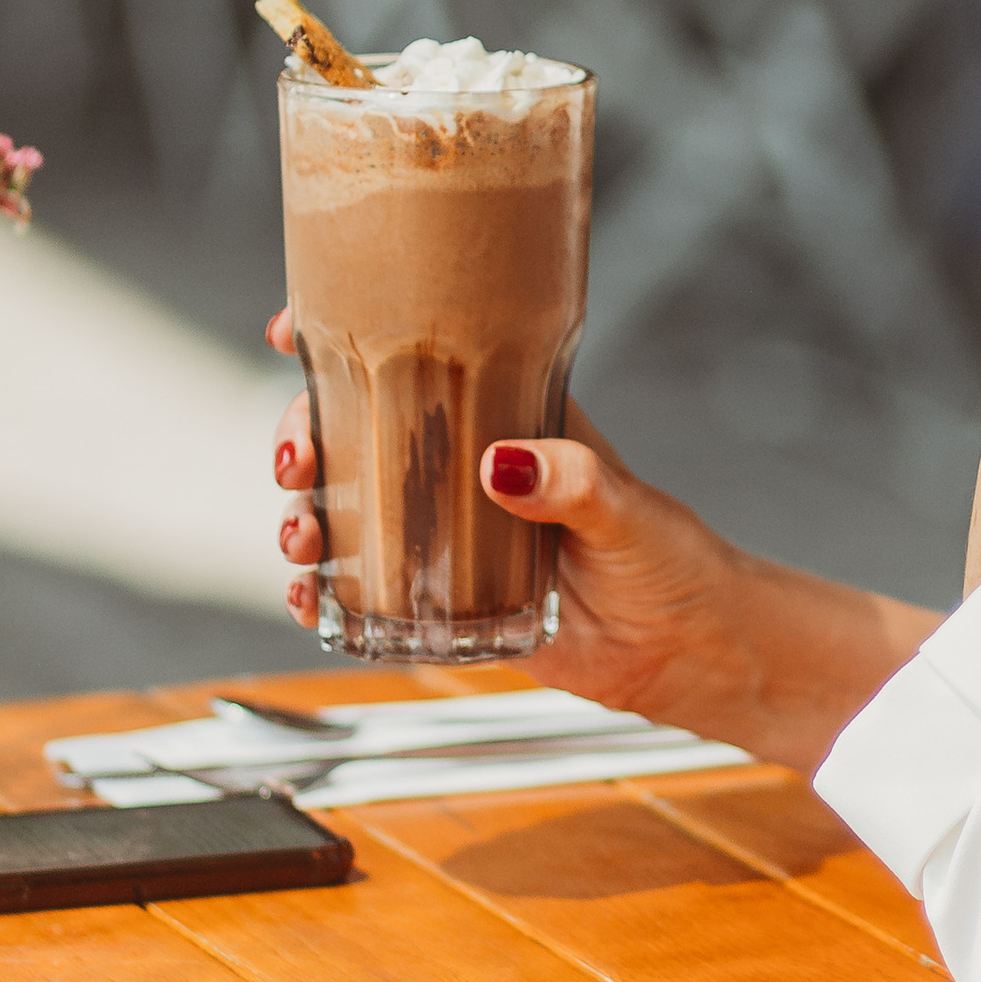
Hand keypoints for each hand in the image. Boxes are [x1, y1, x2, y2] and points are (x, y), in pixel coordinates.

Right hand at [266, 314, 932, 765]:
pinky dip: (324, 593)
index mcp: (507, 422)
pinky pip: (365, 592)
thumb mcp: (627, 512)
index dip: (347, 342)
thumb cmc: (673, 562)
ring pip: (350, 510)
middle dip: (306, 436)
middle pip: (358, 435)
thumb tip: (504, 465)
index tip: (290, 330)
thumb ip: (573, 485)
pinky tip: (310, 599)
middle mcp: (465, 471)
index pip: (421, 362)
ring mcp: (448, 537)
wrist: (690, 651)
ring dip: (306, 514)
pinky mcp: (444, 603)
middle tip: (297, 461)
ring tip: (301, 536)